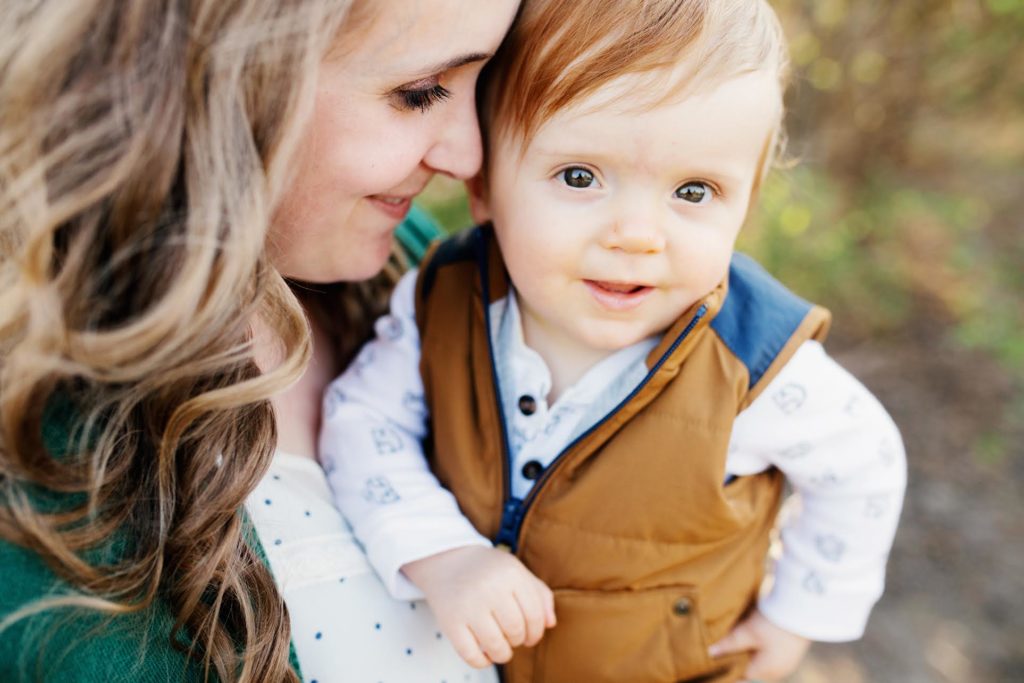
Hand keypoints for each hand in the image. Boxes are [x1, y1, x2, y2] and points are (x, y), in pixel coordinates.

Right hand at [402, 545, 556, 667]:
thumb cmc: (488, 570)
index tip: (530, 636)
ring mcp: (468, 605)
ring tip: (501, 648)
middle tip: (513, 638)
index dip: (536, 632)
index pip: (535, 615)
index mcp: (511, 573)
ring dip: (503, 654)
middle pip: (516, 631)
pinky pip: (470, 654)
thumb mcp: (517, 572)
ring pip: (496, 646)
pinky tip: (485, 654)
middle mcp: (490, 588)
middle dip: (519, 641)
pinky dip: (482, 662)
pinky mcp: (450, 621)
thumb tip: (550, 624)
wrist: (447, 560)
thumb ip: (540, 595)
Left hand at [708, 609, 810, 681]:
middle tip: (720, 653)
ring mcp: (785, 663)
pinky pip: (768, 657)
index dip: (727, 673)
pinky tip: (750, 639)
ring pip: (759, 664)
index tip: (714, 665)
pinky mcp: (789, 653)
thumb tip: (710, 653)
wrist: (804, 608)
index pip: (740, 679)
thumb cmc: (774, 623)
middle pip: (750, 672)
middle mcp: (776, 672)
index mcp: (765, 672)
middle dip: (735, 663)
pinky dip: (757, 652)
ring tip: (732, 644)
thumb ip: (729, 644)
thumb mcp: (747, 632)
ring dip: (746, 656)